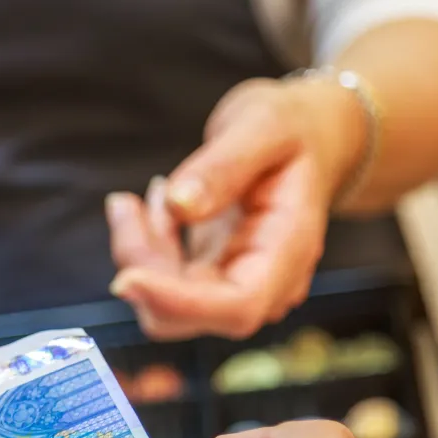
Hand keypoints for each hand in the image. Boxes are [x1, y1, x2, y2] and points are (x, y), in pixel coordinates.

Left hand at [107, 77, 367, 339]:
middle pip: (191, 313)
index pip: (238, 305)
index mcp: (290, 250)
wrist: (311, 137)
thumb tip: (179, 206)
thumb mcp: (264, 124)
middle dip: (144, 266)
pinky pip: (164, 283)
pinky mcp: (211, 279)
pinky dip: (145, 248)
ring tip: (154, 190)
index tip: (126, 278)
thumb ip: (224, 165)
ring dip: (140, 253)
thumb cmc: (293, 129)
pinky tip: (156, 203)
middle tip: (127, 203)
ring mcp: (236, 284)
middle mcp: (266, 282)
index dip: (180, 303)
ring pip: (167, 303)